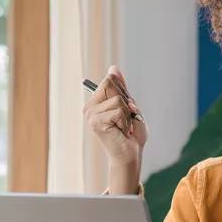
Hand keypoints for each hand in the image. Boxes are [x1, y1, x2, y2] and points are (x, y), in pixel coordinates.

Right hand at [82, 65, 147, 193]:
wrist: (131, 154)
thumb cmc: (131, 133)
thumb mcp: (129, 106)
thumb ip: (121, 88)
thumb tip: (113, 68)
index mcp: (96, 101)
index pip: (110, 79)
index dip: (124, 92)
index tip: (127, 109)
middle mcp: (90, 106)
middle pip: (110, 83)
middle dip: (126, 101)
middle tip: (126, 118)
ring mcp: (90, 114)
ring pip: (117, 99)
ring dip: (127, 114)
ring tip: (124, 127)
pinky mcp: (95, 122)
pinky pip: (118, 111)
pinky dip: (125, 122)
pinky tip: (121, 132)